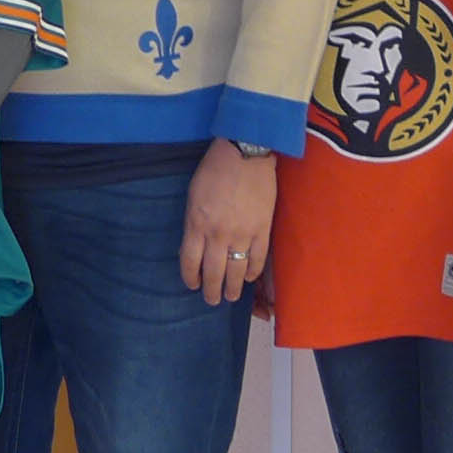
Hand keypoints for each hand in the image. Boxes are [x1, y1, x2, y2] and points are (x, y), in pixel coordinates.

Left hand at [181, 141, 275, 305]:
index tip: (193, 285)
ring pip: (236, 271)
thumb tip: (195, 247)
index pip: (190, 262)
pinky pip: (257, 259)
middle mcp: (218, 234)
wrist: (246, 151)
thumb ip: (193, 223)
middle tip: (212, 300)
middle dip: (211, 291)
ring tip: (230, 296)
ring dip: (232, 288)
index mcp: (197, 223)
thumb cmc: (215, 169)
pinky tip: (248, 277)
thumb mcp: (193, 195)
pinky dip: (252, 271)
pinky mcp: (263, 229)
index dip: (190, 278)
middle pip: (213, 273)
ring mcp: (242, 233)